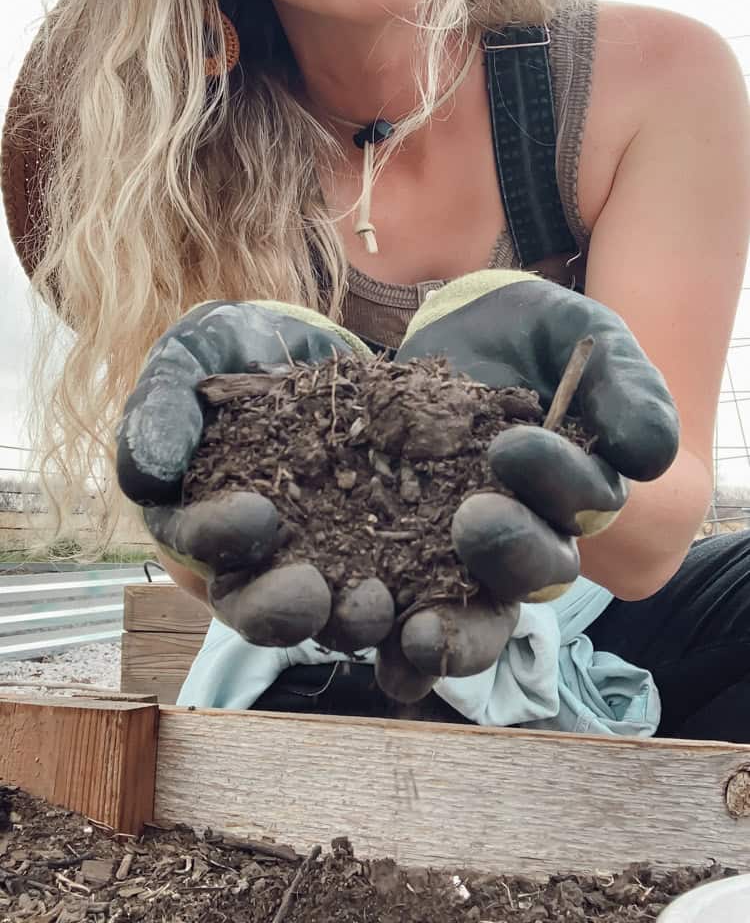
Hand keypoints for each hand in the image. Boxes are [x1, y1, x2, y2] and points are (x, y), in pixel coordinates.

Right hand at [116, 300, 396, 650]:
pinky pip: (406, 596)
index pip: (200, 544)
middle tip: (309, 594)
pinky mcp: (391, 560)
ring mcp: (325, 565)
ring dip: (353, 621)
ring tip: (376, 604)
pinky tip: (434, 611)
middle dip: (282, 608)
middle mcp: (258, 563)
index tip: (255, 513)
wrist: (311, 345)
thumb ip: (164, 408)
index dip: (219, 535)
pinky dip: (420, 610)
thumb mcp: (190, 358)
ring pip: (332, 616)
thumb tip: (149, 474)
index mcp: (200, 521)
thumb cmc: (233, 350)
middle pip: (261, 607)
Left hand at [373, 270, 679, 701]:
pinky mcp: (400, 551)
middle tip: (473, 524)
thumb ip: (624, 388)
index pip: (583, 504)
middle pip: (533, 574)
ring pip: (469, 612)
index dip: (556, 482)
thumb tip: (647, 456)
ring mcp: (464, 550)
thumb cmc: (538, 335)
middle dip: (508, 556)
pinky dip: (380, 627)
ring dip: (446, 630)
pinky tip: (354, 633)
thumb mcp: (586, 339)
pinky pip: (397, 603)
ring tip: (414, 632)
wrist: (468, 328)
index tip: (512, 445)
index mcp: (582, 490)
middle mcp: (532, 533)